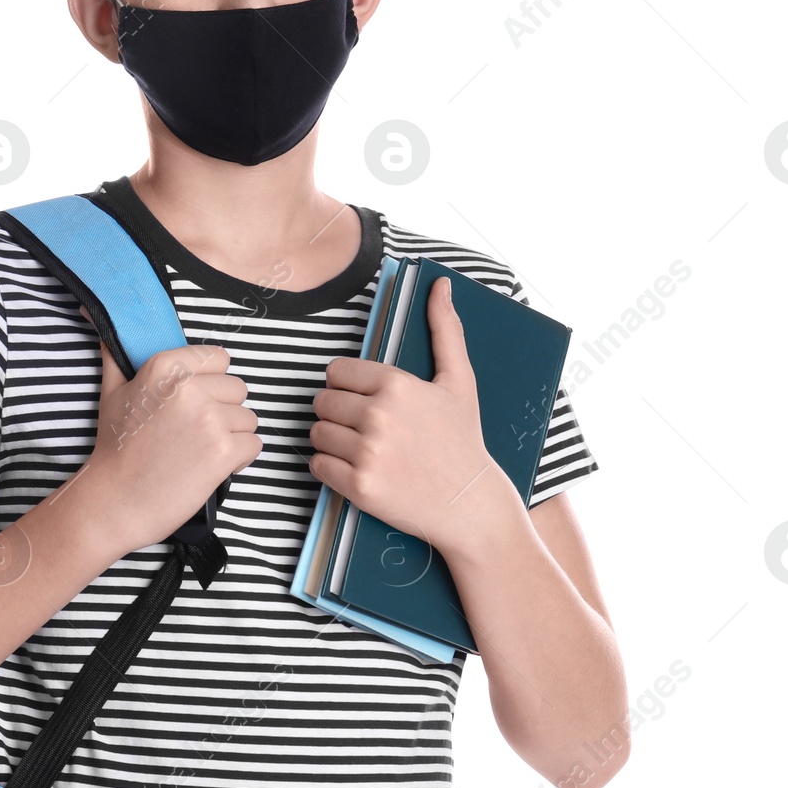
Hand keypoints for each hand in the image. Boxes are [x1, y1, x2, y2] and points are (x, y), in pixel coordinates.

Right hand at [72, 306, 260, 558]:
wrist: (115, 501)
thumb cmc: (115, 448)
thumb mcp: (113, 392)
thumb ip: (116, 353)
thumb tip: (97, 315)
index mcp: (166, 366)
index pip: (219, 358)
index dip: (211, 382)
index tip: (194, 401)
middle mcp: (190, 387)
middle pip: (238, 388)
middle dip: (224, 410)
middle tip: (195, 433)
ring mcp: (209, 419)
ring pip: (249, 418)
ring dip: (232, 436)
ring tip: (200, 451)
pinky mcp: (223, 452)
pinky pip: (254, 445)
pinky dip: (239, 459)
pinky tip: (211, 467)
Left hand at [307, 277, 518, 561]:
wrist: (470, 504)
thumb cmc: (463, 441)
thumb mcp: (459, 382)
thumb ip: (445, 330)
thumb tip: (440, 284)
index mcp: (396, 385)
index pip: (337, 372)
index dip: (347, 386)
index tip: (365, 399)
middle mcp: (378, 416)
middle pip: (322, 401)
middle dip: (337, 412)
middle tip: (363, 426)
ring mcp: (366, 453)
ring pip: (317, 433)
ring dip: (332, 440)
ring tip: (361, 448)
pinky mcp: (358, 487)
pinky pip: (317, 465)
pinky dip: (329, 468)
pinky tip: (354, 468)